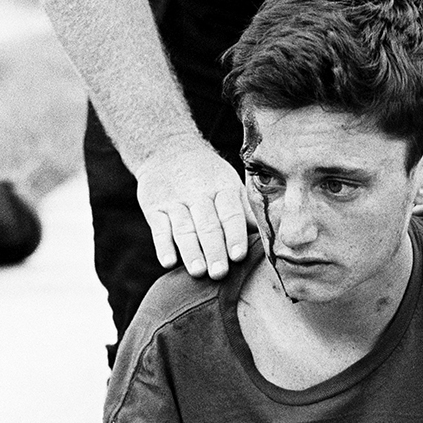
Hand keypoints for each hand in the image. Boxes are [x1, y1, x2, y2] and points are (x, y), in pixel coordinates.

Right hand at [136, 136, 254, 278]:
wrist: (166, 149)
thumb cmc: (208, 177)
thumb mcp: (229, 184)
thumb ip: (245, 211)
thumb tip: (269, 240)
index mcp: (222, 188)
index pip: (230, 213)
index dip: (234, 235)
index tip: (238, 256)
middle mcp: (198, 193)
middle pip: (207, 224)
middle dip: (214, 249)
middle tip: (220, 273)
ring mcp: (174, 200)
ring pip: (183, 228)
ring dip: (191, 251)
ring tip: (198, 272)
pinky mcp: (153, 207)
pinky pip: (158, 228)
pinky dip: (163, 246)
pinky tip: (168, 262)